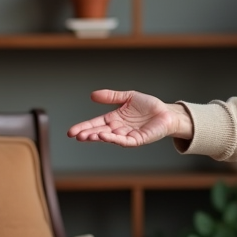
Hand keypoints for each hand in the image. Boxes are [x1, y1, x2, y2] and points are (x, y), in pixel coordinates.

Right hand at [66, 89, 192, 146]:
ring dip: (98, 137)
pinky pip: (124, 140)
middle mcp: (118, 128)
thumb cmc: (148, 106)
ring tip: (87, 136)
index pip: (95, 123)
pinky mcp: (137, 139)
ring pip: (110, 137)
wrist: (166, 112)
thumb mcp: (127, 97)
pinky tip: (105, 136)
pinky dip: (114, 139)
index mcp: (114, 119)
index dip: (84, 127)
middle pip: (100, 132)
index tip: (71, 132)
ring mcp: (127, 135)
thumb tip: (92, 95)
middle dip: (87, 134)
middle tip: (75, 135)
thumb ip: (111, 97)